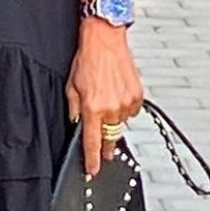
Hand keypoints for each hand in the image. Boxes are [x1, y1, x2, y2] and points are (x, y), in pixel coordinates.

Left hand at [65, 20, 143, 175]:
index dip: (93, 160)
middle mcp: (110, 108)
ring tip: (107, 100)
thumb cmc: (87, 60)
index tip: (93, 169)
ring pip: (121, 124)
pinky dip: (125, 108)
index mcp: (92, 109)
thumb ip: (74, 111)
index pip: (92, 142)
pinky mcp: (138, 95)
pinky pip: (132, 111)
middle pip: (110, 138)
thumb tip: (77, 125)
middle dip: (106, 144)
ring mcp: (126, 102)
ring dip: (114, 120)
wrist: (104, 41)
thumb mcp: (71, 88)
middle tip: (104, 148)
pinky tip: (117, 94)